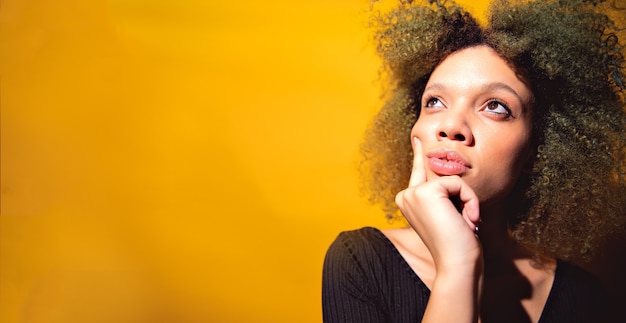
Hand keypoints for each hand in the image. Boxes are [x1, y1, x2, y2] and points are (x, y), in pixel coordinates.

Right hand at [395, 137, 481, 270]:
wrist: (457, 264)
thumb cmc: (457, 245)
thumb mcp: (448, 216)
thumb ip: (443, 197)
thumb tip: (448, 178)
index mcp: (407, 201)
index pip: (417, 172)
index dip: (419, 155)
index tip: (418, 138)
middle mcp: (405, 195)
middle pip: (444, 177)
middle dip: (462, 198)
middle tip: (463, 224)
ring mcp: (413, 193)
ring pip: (453, 180)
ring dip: (467, 202)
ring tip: (464, 224)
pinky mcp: (426, 192)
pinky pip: (458, 183)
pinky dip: (469, 201)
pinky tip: (465, 220)